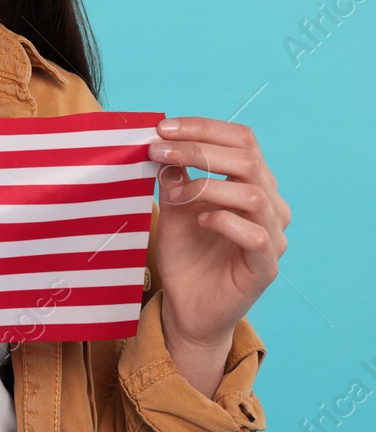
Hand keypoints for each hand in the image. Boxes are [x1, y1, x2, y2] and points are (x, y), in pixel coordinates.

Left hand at [148, 116, 289, 396]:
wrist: (187, 304)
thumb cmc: (185, 252)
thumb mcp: (173, 205)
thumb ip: (176, 175)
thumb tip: (164, 142)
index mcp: (252, 182)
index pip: (242, 140)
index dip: (204, 128)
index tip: (162, 127)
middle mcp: (269, 204)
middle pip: (248, 160)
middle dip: (198, 149)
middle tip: (158, 150)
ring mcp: (272, 235)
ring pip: (254, 193)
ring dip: (206, 185)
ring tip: (172, 193)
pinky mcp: (266, 266)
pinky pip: (255, 234)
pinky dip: (224, 220)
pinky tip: (199, 220)